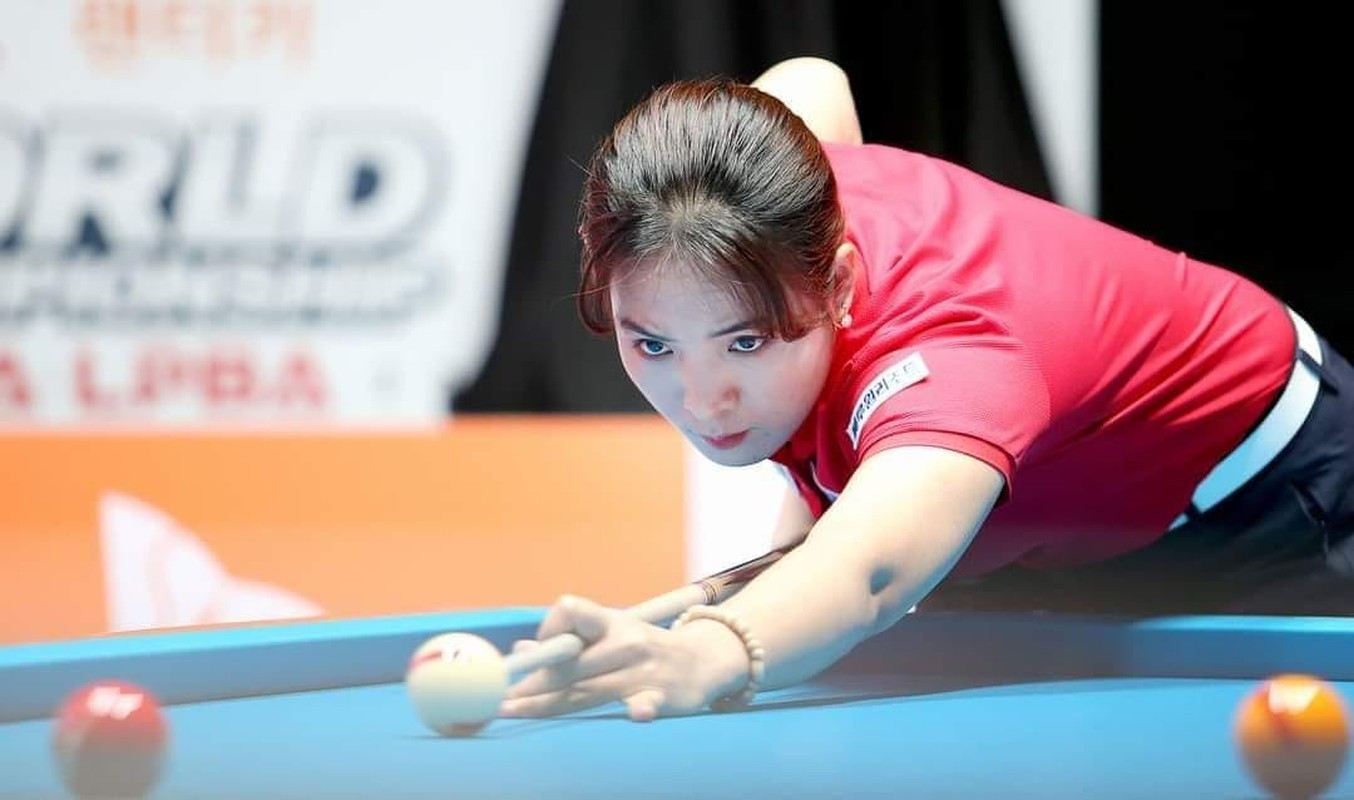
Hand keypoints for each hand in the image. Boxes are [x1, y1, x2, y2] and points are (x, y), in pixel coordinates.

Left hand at [498, 595, 745, 721]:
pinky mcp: (661, 696)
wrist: (703, 661)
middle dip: (530, 683)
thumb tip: (521, 650)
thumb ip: (569, 642)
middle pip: (568, 665)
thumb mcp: (610, 634)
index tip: (534, 654)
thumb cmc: (644, 648)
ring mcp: (642, 670)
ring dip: (549, 703)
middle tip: (497, 698)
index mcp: (609, 621)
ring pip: (587, 691)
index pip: (570, 614)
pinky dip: (641, 708)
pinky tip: (635, 713)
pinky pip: (647, 702)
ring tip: (515, 710)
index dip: (546, 633)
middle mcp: (623, 642)